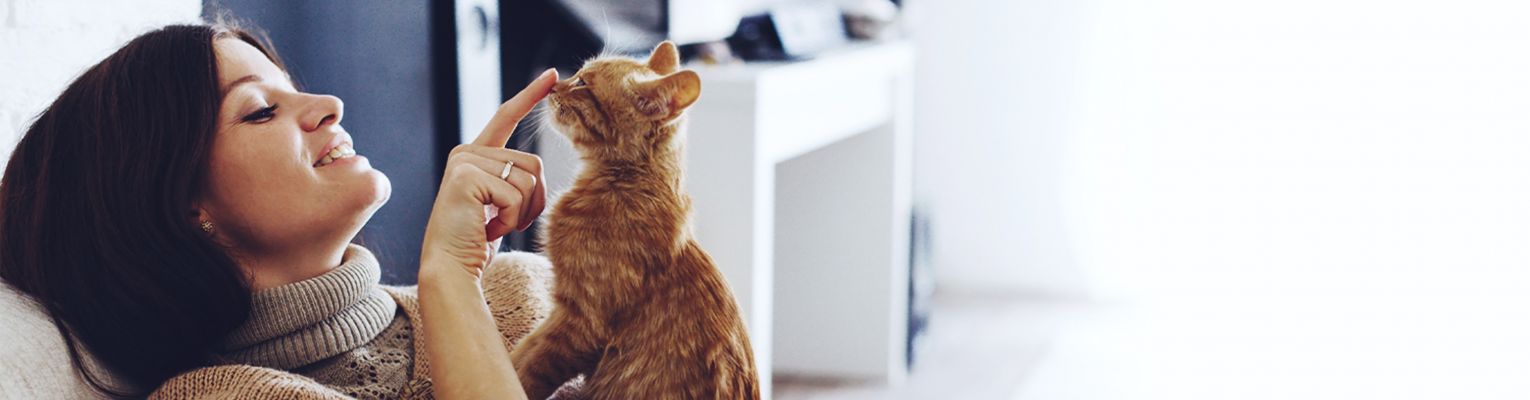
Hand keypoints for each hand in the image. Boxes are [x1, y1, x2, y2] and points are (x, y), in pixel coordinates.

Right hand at [420, 68, 555, 278]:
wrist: (450, 267)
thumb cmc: (476, 241)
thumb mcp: (499, 203)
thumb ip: (512, 179)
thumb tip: (535, 168)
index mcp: (475, 154)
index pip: (506, 116)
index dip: (530, 95)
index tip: (552, 76)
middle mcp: (467, 151)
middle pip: (533, 162)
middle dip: (532, 201)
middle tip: (504, 222)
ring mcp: (464, 161)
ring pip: (529, 179)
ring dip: (522, 212)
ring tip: (494, 226)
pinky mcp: (466, 176)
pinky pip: (516, 194)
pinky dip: (511, 220)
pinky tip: (487, 229)